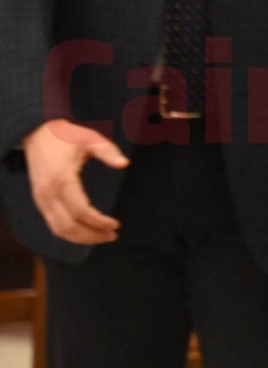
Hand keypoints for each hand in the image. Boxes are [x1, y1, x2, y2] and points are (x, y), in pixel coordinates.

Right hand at [23, 119, 128, 243]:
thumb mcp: (90, 139)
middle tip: (113, 236)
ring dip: (81, 238)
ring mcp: (41, 199)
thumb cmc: (67, 136)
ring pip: (59, 230)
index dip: (99, 222)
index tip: (116, 225)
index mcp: (61, 178)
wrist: (38, 134)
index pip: (80, 211)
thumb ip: (108, 151)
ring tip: (103, 237)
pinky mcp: (40, 201)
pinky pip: (53, 224)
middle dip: (92, 235)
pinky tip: (87, 232)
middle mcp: (48, 193)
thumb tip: (124, 164)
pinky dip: (70, 233)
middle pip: (69, 226)